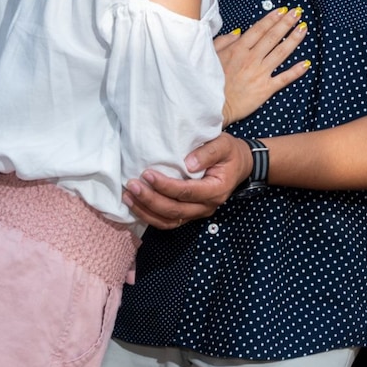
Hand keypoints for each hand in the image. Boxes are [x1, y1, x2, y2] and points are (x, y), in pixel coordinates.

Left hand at [123, 135, 249, 228]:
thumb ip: (208, 153)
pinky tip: (135, 205)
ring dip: (146, 211)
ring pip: (168, 220)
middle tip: (132, 185)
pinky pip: (168, 222)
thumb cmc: (229, 153)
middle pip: (174, 210)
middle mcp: (207, 207)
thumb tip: (187, 163)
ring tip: (128, 197)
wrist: (238, 165)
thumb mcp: (224, 145)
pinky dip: (150, 216)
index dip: (165, 186)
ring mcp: (197, 213)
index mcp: (216, 190)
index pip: (187, 192)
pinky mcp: (189, 214)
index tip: (147, 174)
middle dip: (150, 200)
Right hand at [216, 6, 309, 123]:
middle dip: (286, 23)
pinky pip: (284, 78)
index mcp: (238, 50)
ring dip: (294, 40)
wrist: (211, 107)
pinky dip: (296, 71)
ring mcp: (260, 73)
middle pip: (272, 37)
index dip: (272, 19)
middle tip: (297, 13)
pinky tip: (307, 63)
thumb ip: (223, 42)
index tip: (282, 10)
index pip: (259, 30)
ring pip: (281, 53)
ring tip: (303, 28)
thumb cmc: (208, 83)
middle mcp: (251, 59)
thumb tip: (238, 32)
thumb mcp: (210, 56)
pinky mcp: (265, 89)